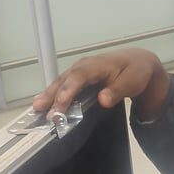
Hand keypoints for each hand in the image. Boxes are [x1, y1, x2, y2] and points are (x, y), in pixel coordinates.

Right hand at [32, 48, 170, 121]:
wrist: (137, 63)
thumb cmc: (135, 72)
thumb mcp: (132, 81)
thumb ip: (117, 90)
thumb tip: (103, 99)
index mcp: (97, 65)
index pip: (79, 77)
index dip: (68, 91)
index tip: (59, 106)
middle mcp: (83, 66)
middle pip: (65, 80)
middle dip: (52, 95)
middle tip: (40, 110)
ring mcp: (79, 71)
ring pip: (61, 82)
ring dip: (48, 95)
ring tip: (36, 109)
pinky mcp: (77, 78)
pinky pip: (63, 85)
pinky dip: (53, 95)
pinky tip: (44, 105)